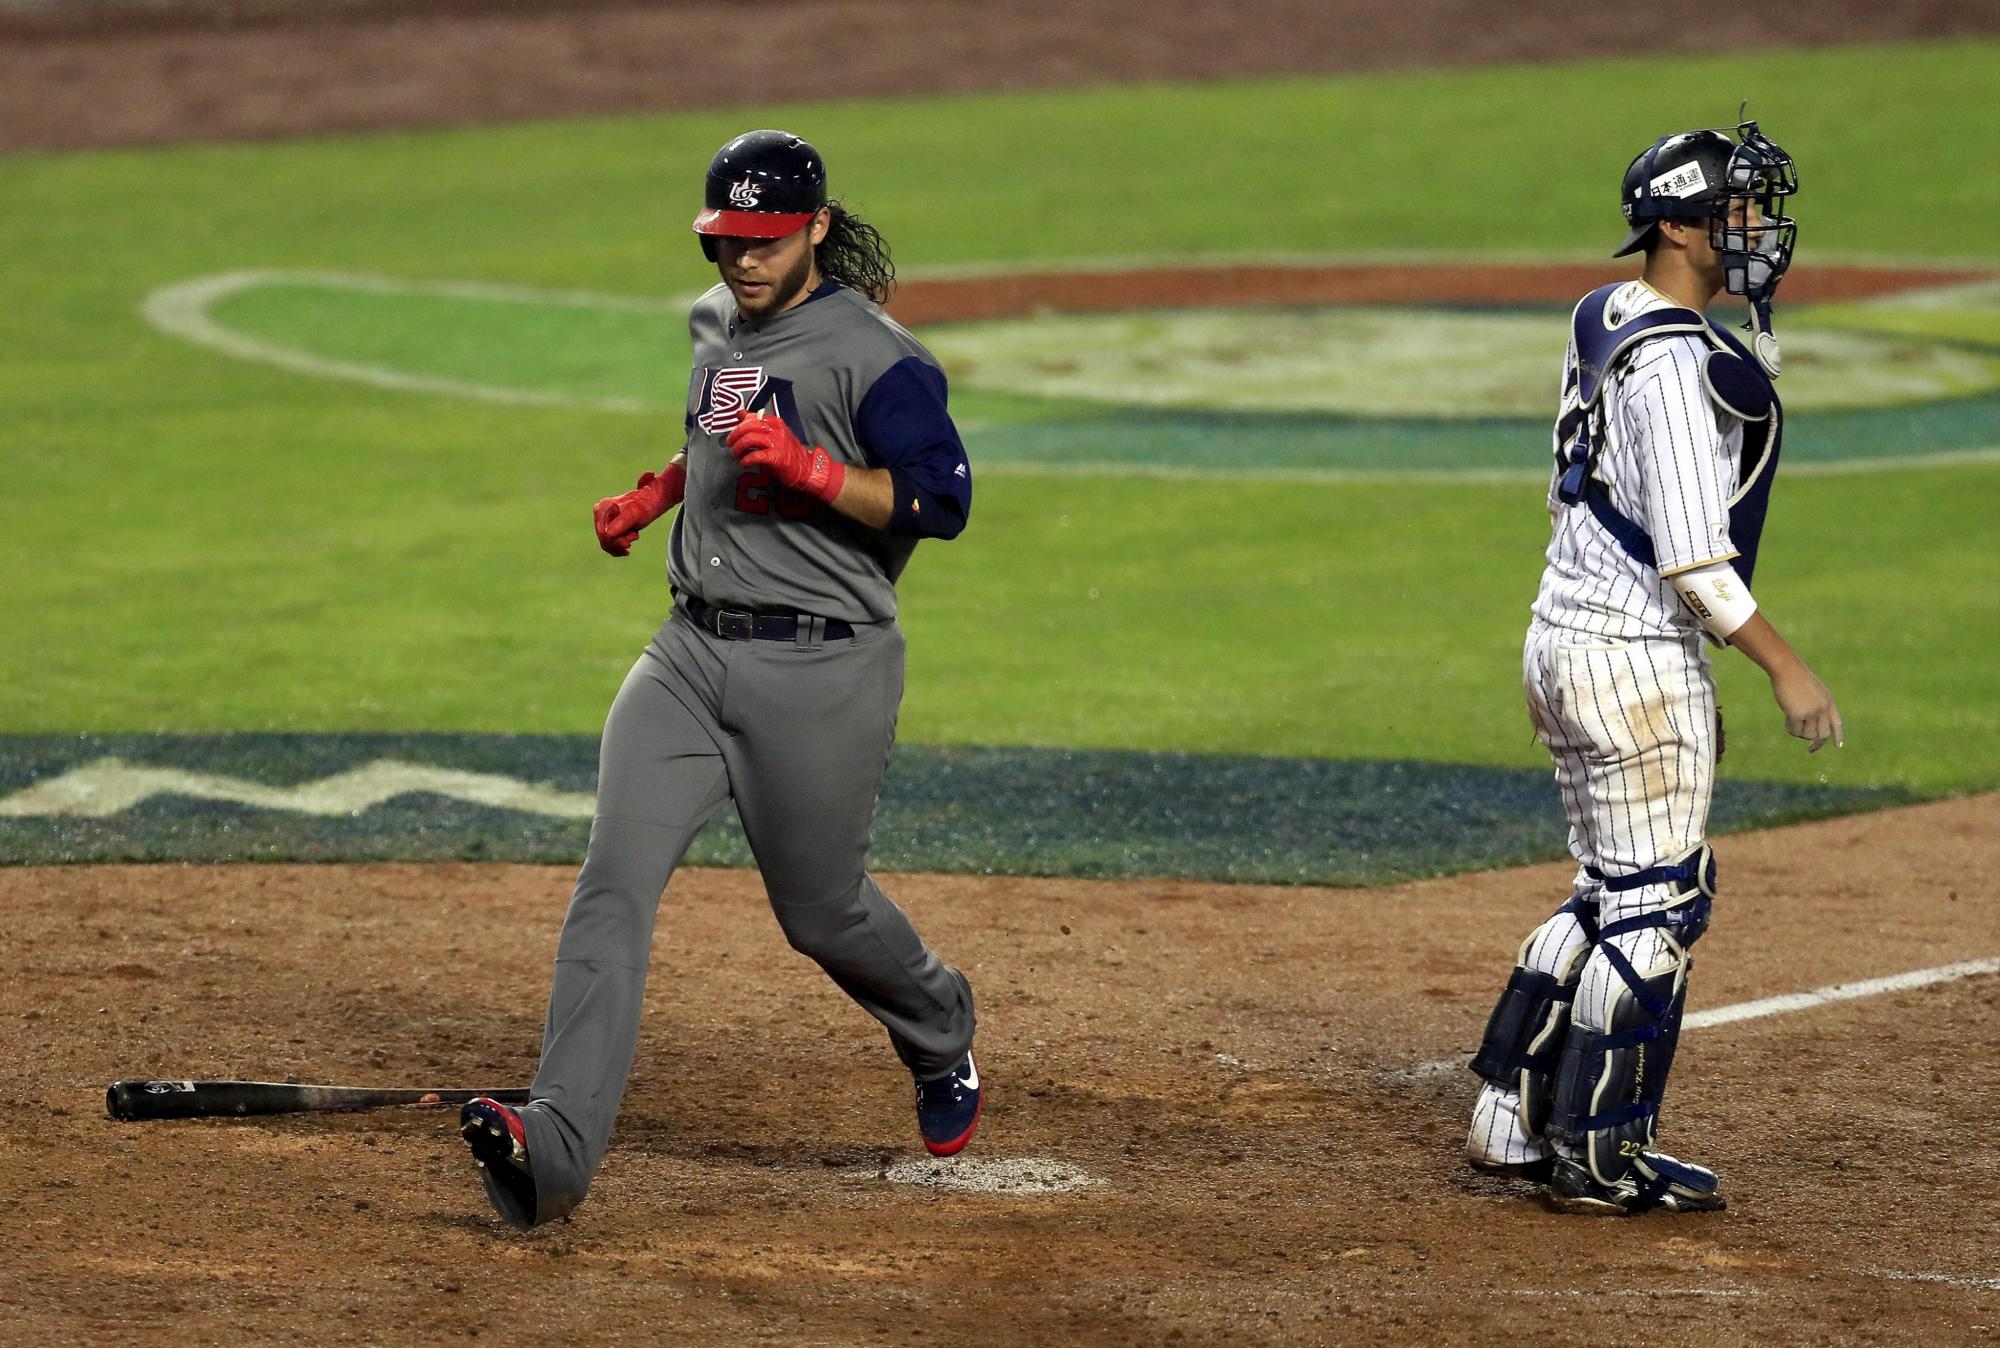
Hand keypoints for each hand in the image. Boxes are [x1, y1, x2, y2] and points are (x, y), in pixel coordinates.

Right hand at [593, 461, 685, 556]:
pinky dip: (619, 545)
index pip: (604, 535)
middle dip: (619, 543)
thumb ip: (621, 523)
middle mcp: (600, 513)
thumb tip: (608, 535)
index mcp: (603, 509)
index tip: (629, 544)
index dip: (615, 543)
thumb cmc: (645, 506)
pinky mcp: (608, 523)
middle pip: (604, 539)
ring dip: (620, 544)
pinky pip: (609, 541)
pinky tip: (628, 544)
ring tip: (634, 535)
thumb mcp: (634, 514)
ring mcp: (603, 518)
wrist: (651, 499)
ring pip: (606, 542)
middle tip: (634, 536)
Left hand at [726, 411, 844, 503]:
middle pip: (749, 426)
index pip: (752, 418)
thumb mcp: (775, 434)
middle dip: (735, 435)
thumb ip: (758, 424)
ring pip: (750, 439)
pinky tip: (744, 463)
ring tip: (736, 454)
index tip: (734, 434)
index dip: (739, 426)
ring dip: (739, 447)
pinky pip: (756, 455)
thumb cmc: (789, 453)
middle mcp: (776, 430)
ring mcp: (777, 443)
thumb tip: (741, 414)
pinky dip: (746, 459)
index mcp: (775, 423)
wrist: (806, 469)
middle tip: (730, 444)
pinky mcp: (777, 457)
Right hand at [1769, 662, 1843, 751]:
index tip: (1838, 746)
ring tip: (1791, 722)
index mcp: (1829, 702)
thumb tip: (1812, 728)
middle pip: (1823, 734)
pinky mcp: (1798, 714)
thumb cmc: (1796, 678)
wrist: (1787, 669)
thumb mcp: (1812, 691)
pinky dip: (1790, 729)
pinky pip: (1795, 730)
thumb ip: (1816, 706)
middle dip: (1816, 743)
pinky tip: (1786, 720)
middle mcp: (1823, 709)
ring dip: (1799, 732)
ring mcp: (1811, 712)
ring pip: (1807, 734)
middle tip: (1810, 749)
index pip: (1836, 723)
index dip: (1838, 735)